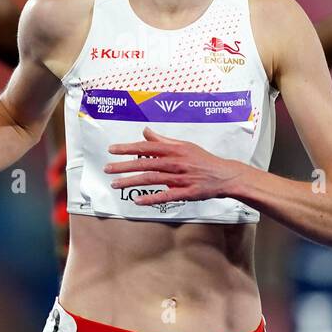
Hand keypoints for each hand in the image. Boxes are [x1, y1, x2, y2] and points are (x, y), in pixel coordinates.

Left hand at [104, 127, 246, 206]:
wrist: (224, 175)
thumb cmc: (202, 160)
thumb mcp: (184, 146)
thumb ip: (163, 141)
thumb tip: (145, 132)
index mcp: (174, 149)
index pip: (147, 147)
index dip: (128, 148)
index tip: (112, 150)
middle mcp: (176, 162)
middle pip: (145, 163)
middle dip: (124, 166)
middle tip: (107, 169)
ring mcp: (181, 178)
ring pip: (152, 179)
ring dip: (132, 181)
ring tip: (115, 184)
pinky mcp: (187, 192)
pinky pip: (166, 196)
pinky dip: (152, 198)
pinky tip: (138, 200)